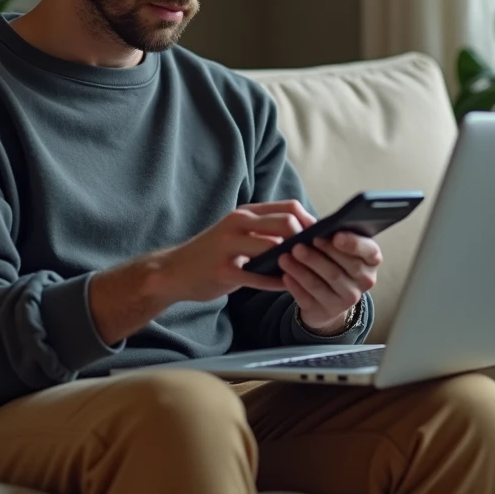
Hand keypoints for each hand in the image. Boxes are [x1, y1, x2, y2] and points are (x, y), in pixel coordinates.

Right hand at [153, 200, 316, 304]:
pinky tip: (286, 286)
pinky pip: (259, 277)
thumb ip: (264, 228)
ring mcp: (229, 247)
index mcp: (244, 212)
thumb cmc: (213, 253)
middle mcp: (237, 224)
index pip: (289, 207)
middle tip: (315, 257)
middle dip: (306, 240)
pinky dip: (276, 283)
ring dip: (293, 262)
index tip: (320, 237)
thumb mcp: (236, 231)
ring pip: (274, 248)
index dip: (310, 222)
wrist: (174, 271)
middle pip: (286, 223)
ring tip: (303, 272)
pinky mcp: (223, 271)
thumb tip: (303, 230)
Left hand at [279, 231, 381, 332]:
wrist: (328, 299)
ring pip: (321, 284)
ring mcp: (346, 300)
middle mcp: (363, 282)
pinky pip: (308, 298)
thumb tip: (306, 222)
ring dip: (301, 270)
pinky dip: (295, 286)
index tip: (336, 236)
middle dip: (317, 256)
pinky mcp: (326, 312)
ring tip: (284, 257)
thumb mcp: (337, 247)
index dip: (354, 244)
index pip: (370, 252)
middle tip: (298, 245)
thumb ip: (328, 234)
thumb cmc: (333, 261)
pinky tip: (285, 276)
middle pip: (341, 269)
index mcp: (370, 261)